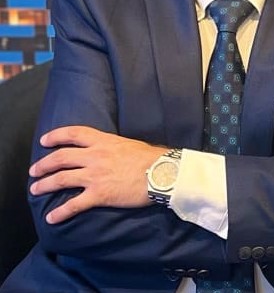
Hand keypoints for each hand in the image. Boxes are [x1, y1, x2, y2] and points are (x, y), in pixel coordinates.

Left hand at [29, 126, 166, 224]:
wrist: (160, 172)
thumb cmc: (149, 158)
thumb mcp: (127, 143)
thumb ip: (111, 146)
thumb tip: (107, 150)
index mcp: (102, 140)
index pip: (73, 133)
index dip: (56, 136)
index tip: (45, 140)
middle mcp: (94, 156)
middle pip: (61, 157)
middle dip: (44, 164)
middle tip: (34, 170)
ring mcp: (95, 175)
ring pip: (62, 178)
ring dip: (45, 184)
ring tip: (35, 189)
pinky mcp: (99, 194)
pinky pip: (74, 204)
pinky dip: (60, 212)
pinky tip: (51, 217)